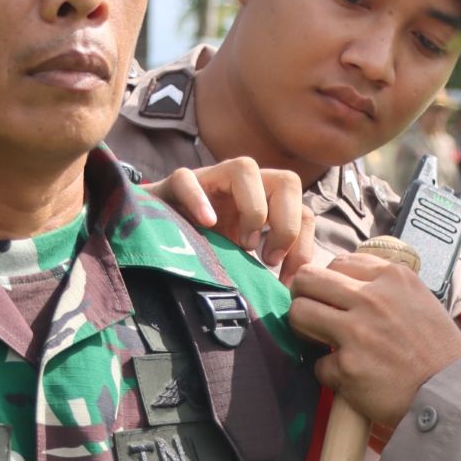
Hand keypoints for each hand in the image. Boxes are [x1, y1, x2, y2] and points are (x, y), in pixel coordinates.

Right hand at [147, 158, 315, 282]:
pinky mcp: (176, 184)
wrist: (156, 237)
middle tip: (268, 258)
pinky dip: (198, 199)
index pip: (304, 211)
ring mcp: (211, 180)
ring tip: (242, 244)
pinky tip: (206, 224)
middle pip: (287, 181)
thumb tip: (291, 292)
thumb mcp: (243, 259)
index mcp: (265, 203)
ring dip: (253, 209)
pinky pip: (188, 179)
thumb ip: (267, 266)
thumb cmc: (207, 250)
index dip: (303, 246)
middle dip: (286, 224)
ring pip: (245, 168)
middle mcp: (244, 185)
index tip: (285, 279)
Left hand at [289, 252, 460, 429]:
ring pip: (299, 314)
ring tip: (320, 342)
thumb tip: (345, 283)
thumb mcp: (419, 300)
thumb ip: (384, 287)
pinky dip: (330, 374)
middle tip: (312, 315)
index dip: (329, 283)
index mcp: (392, 277)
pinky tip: (351, 377)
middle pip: (308, 279)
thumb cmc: (438, 352)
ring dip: (305, 329)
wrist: (453, 394)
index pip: (337, 262)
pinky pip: (317, 364)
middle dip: (304, 297)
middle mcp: (373, 298)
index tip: (332, 298)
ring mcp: (358, 331)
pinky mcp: (348, 366)